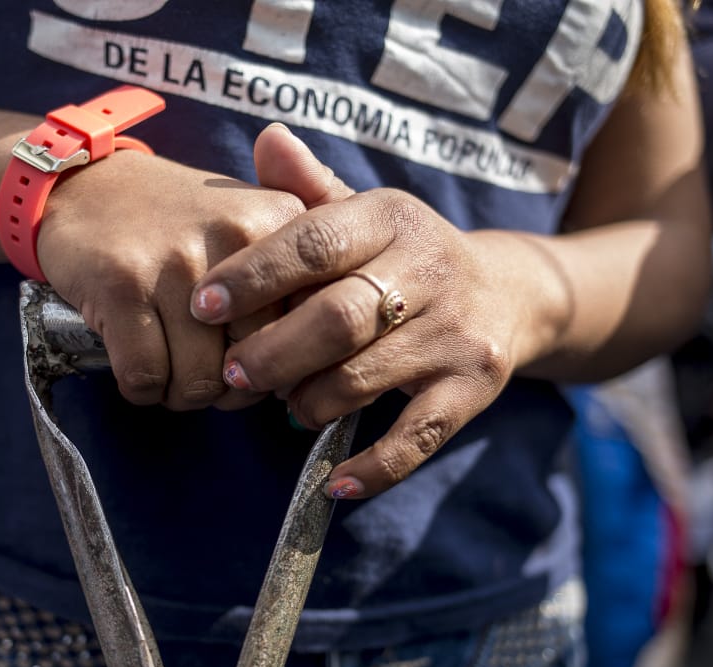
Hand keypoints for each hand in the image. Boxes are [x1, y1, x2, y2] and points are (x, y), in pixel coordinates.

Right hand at [35, 150, 303, 410]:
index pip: (305, 331)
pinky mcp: (122, 285)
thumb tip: (314, 367)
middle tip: (202, 369)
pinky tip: (135, 361)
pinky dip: (140, 388)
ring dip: (179, 393)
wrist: (87, 186)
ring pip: (199, 383)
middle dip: (227, 386)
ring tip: (168, 365)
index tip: (251, 356)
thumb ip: (297, 279)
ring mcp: (177, 261)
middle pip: (255, 364)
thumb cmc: (178, 224)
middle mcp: (237, 236)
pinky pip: (145, 378)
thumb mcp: (250, 223)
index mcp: (282, 221)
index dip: (276, 361)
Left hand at [192, 129, 535, 498]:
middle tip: (231, 372)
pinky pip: (417, 438)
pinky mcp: (474, 387)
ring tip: (284, 405)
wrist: (511, 292)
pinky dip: (374, 468)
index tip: (201, 304)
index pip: (315, 240)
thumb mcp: (364, 214)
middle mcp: (431, 268)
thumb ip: (310, 188)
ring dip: (311, 401)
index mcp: (392, 217)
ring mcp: (456, 333)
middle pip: (339, 317)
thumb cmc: (405, 255)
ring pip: (366, 378)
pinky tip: (334, 484)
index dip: (254, 274)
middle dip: (273, 351)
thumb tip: (265, 137)